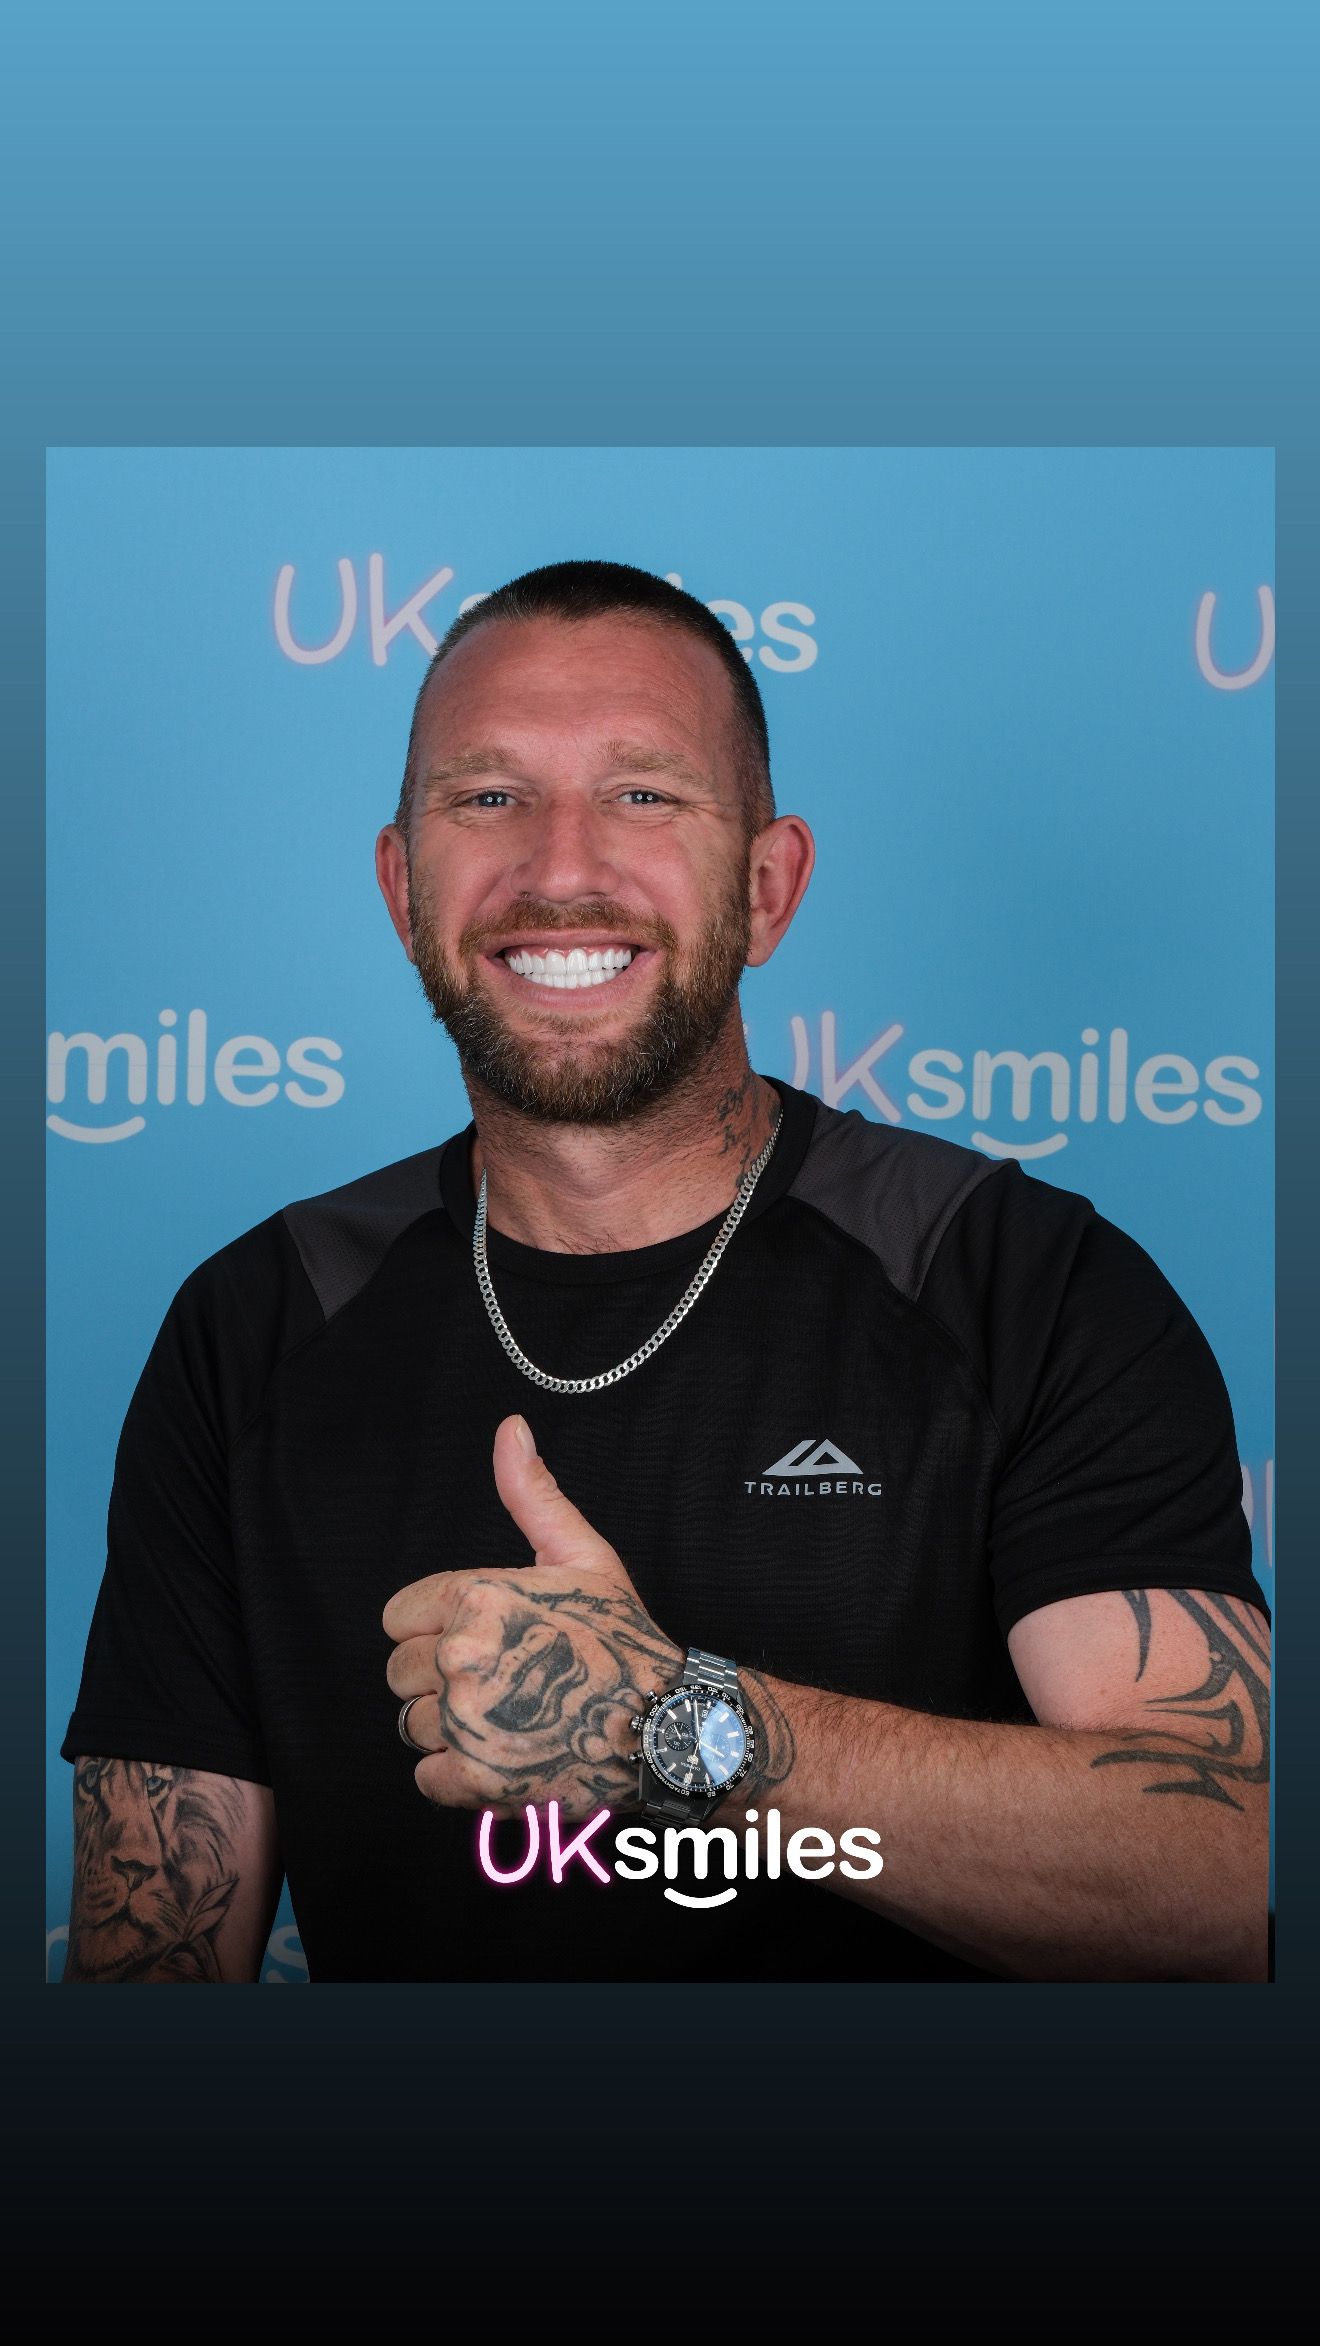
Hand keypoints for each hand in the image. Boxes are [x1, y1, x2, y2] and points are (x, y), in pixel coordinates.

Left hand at [383, 1415, 681, 1818]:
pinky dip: (458, 1775)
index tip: (482, 1638)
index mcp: (477, 1596)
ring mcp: (467, 1721)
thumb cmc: (621, 1636)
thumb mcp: (580, 1553)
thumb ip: (531, 1492)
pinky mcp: (476, 1778)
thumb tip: (510, 1427)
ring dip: (451, 1729)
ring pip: (413, 1725)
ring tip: (508, 1717)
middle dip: (441, 1678)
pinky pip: (426, 1777)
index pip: (397, 1616)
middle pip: (400, 1672)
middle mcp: (463, 1656)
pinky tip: (502, 1755)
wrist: (663, 1724)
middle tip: (503, 1680)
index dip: (436, 1627)